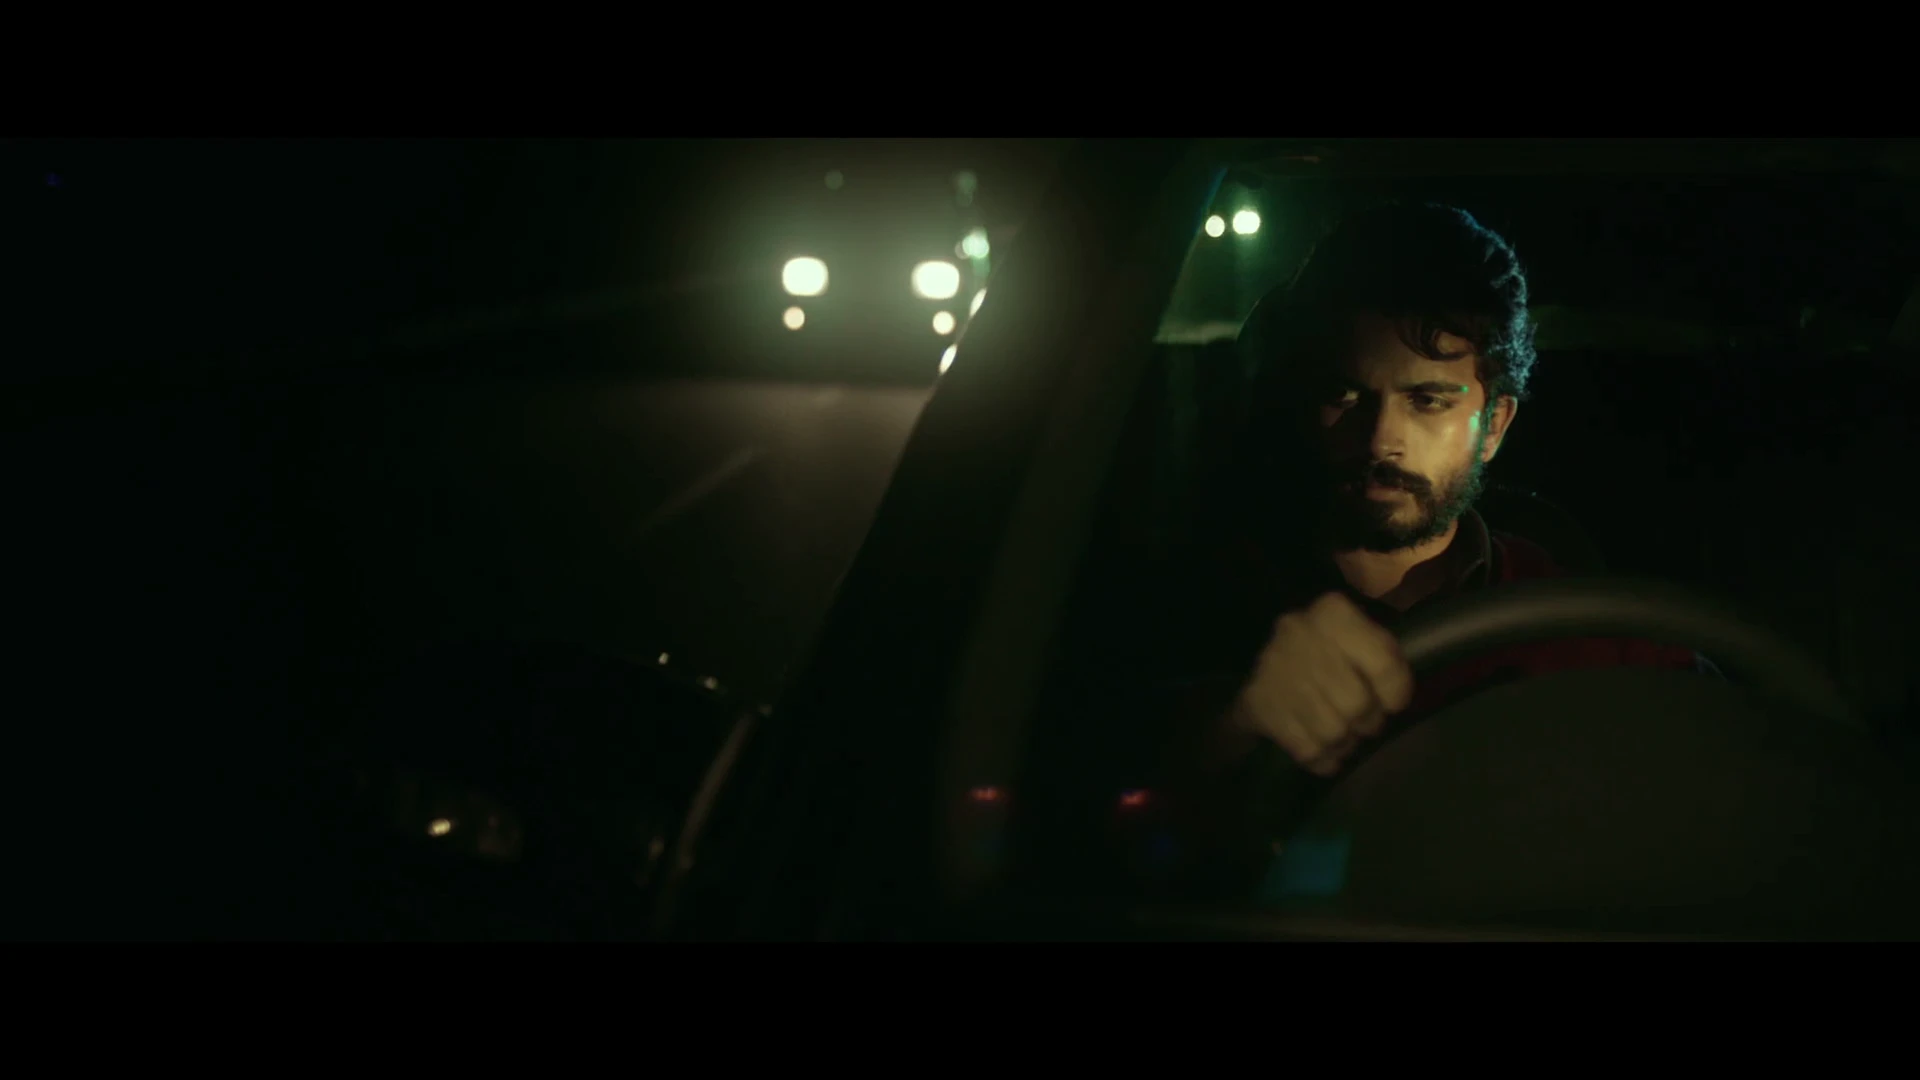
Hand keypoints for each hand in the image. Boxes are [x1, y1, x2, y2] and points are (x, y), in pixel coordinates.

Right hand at [1230, 592, 1414, 776]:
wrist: (1264, 665)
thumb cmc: (1329, 654)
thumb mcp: (1360, 639)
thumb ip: (1385, 658)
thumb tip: (1397, 698)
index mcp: (1333, 613)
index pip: (1383, 663)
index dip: (1396, 692)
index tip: (1394, 703)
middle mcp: (1300, 634)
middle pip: (1355, 703)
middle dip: (1368, 721)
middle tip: (1365, 722)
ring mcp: (1274, 669)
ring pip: (1332, 731)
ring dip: (1345, 743)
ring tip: (1344, 737)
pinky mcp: (1257, 702)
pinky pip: (1306, 749)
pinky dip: (1323, 759)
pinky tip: (1324, 751)